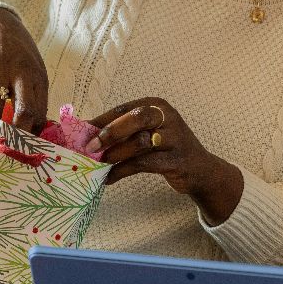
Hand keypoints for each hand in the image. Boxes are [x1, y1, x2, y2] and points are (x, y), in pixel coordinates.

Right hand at [0, 7, 47, 131]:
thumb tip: (36, 131)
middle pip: (23, 110)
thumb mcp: (33, 71)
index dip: (32, 133)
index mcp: (38, 75)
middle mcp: (20, 69)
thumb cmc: (18, 54)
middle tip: (7, 143)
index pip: (39, 112)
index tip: (24, 145)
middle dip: (15, 133)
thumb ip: (35, 98)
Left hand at [87, 98, 244, 223]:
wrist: (200, 170)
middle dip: (110, 132)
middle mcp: (167, 117)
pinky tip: (109, 178)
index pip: (124, 108)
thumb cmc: (167, 149)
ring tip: (100, 164)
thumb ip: (124, 132)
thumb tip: (87, 136)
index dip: (102, 120)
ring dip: (116, 154)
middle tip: (90, 147)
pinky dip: (122, 171)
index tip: (82, 132)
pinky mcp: (176, 160)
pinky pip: (144, 164)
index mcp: (157, 105)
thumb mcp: (149, 133)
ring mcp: (174, 138)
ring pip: (140, 142)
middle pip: (137, 118)